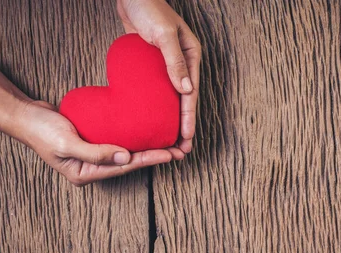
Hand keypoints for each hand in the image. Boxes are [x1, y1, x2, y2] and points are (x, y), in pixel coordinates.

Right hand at [15, 100, 183, 186]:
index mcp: (86, 174)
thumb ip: (96, 152)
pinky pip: (119, 140)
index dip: (148, 160)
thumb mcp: (67, 143)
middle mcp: (93, 167)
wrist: (25, 115)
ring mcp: (93, 155)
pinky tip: (148, 132)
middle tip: (179, 150)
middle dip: (154, 156)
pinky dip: (134, 136)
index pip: (125, 167)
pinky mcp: (94, 140)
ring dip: (148, 147)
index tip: (169, 154)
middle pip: (130, 162)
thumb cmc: (42, 130)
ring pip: (127, 152)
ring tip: (171, 143)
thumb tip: (126, 157)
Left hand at [117, 0, 201, 156]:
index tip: (186, 138)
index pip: (191, 93)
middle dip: (183, 126)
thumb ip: (174, 60)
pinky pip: (157, 90)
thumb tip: (186, 91)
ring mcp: (168, 65)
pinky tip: (152, 120)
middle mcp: (182, 63)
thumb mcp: (163, 33)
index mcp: (191, 56)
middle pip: (184, 100)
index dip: (189, 117)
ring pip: (171, 98)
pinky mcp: (152, 65)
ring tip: (169, 142)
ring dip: (171, 120)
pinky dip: (157, 106)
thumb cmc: (148, 7)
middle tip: (181, 151)